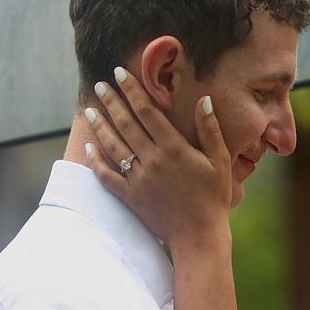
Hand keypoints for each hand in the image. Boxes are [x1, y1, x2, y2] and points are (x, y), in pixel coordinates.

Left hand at [84, 68, 232, 250]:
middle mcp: (153, 160)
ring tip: (90, 109)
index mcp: (174, 149)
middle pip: (126, 124)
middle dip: (111, 101)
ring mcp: (139, 179)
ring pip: (113, 146)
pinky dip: (96, 160)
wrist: (199, 235)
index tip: (119, 73)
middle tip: (99, 85)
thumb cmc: (214, 198)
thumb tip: (204, 100)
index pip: (148, 112)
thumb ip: (210, 130)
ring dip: (100, 125)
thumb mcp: (220, 162)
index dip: (132, 90)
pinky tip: (89, 146)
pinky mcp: (131, 197)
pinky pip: (107, 175)